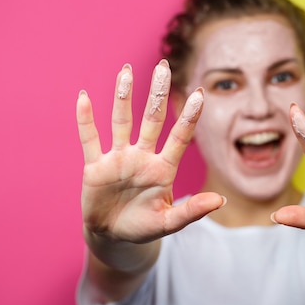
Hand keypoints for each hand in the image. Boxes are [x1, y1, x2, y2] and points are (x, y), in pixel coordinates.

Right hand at [76, 61, 223, 242]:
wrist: (113, 237)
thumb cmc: (144, 227)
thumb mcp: (169, 222)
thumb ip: (192, 211)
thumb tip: (221, 200)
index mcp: (163, 169)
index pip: (179, 137)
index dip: (189, 116)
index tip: (200, 93)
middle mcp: (142, 157)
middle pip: (152, 119)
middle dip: (157, 94)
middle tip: (163, 67)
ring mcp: (118, 159)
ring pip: (121, 122)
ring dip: (122, 97)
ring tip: (126, 71)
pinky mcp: (95, 166)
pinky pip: (90, 139)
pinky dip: (86, 120)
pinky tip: (84, 97)